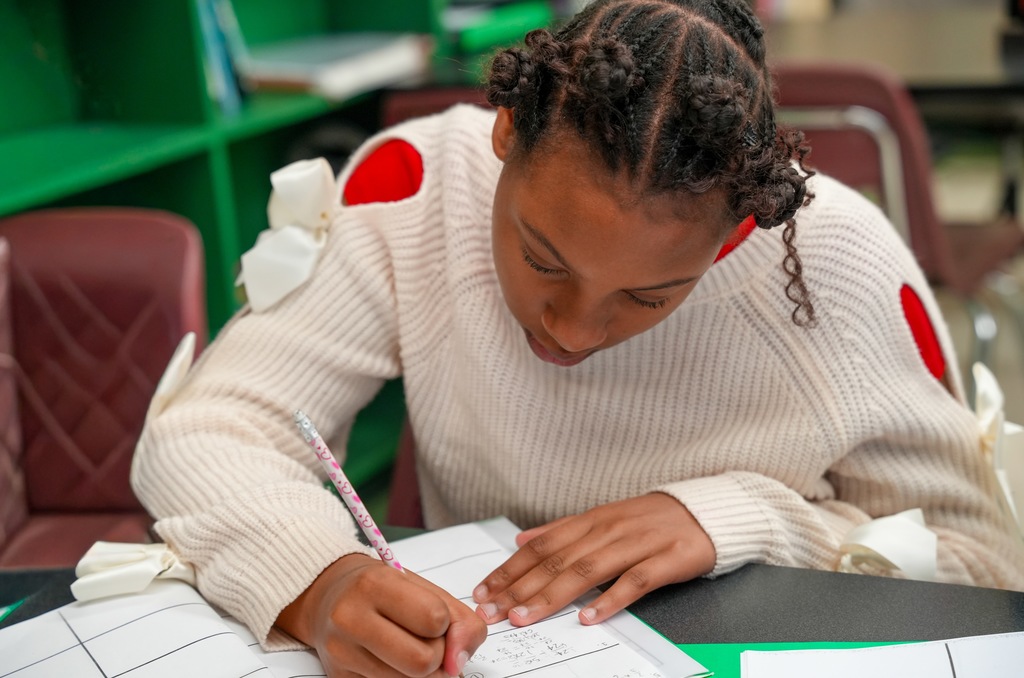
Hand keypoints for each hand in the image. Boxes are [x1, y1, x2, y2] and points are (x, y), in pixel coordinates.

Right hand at [276, 553, 486, 676]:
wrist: (329, 595)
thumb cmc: (383, 590)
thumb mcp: (423, 588)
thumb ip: (459, 621)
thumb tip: (460, 662)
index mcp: (376, 584)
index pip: (435, 620)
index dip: (445, 625)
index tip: (435, 619)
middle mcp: (351, 617)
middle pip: (423, 661)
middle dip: (437, 656)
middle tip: (427, 641)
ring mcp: (341, 651)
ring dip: (421, 672)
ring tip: (407, 647)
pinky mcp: (338, 677)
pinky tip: (391, 660)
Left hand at [472, 493, 715, 626]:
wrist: (707, 510)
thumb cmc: (651, 519)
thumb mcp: (603, 517)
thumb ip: (561, 530)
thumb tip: (520, 540)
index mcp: (591, 521)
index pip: (541, 546)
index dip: (510, 569)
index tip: (484, 592)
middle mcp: (608, 529)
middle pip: (556, 560)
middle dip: (520, 588)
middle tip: (492, 612)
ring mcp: (638, 543)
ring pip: (587, 570)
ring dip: (552, 595)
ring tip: (525, 617)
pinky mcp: (667, 559)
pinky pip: (635, 581)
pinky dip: (609, 598)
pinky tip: (588, 616)